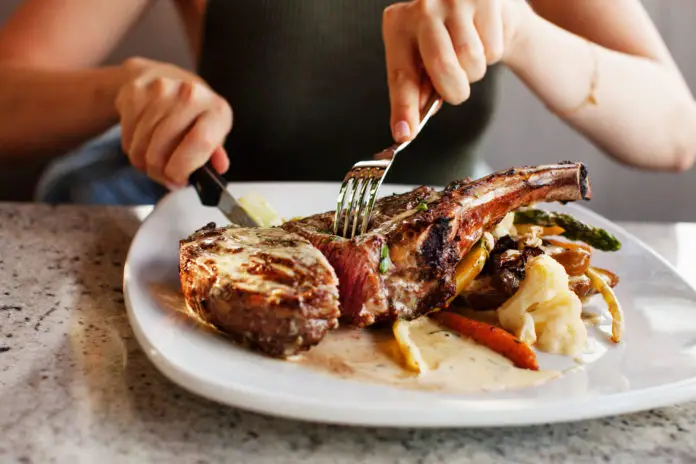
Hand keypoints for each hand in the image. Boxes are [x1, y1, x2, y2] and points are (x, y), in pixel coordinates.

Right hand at [115, 57, 231, 188]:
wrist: (162, 76)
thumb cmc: (193, 113)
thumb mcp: (213, 131)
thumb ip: (215, 153)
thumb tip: (219, 167)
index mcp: (216, 109)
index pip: (200, 143)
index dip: (184, 169)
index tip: (178, 180)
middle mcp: (190, 95)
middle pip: (162, 152)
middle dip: (160, 173)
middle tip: (165, 174)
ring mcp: (160, 90)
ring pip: (141, 149)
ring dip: (145, 163)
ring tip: (155, 158)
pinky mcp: (134, 92)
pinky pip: (127, 139)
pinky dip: (133, 149)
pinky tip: (144, 141)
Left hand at [382, 0, 530, 141]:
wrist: (481, 8)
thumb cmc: (446, 40)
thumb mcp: (422, 60)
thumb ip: (416, 91)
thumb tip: (409, 127)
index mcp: (398, 25)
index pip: (401, 76)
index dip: (404, 108)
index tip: (404, 134)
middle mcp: (422, 7)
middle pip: (442, 66)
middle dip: (454, 90)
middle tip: (456, 92)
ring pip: (471, 60)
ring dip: (473, 72)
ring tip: (467, 57)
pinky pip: (493, 49)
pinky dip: (491, 55)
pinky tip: (482, 39)